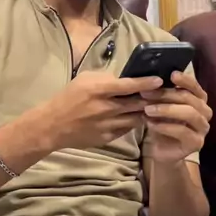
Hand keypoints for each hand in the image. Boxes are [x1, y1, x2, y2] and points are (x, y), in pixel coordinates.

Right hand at [44, 71, 162, 150]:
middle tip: (162, 93)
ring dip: (145, 112)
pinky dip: (133, 122)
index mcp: (99, 90)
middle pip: (137, 103)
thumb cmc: (68, 97)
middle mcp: (106, 108)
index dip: (146, 83)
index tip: (159, 81)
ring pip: (136, 118)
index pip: (129, 86)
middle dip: (151, 98)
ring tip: (152, 106)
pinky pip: (127, 129)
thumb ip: (106, 78)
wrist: (53, 125)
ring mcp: (108, 125)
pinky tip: (135, 117)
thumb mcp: (84, 79)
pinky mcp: (108, 137)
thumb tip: (124, 79)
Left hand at [140, 70, 211, 163]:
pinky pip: (182, 131)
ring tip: (147, 110)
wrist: (160, 151)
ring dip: (166, 110)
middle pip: (189, 98)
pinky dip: (164, 126)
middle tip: (146, 93)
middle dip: (166, 94)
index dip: (185, 80)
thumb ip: (162, 93)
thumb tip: (152, 78)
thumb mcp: (160, 105)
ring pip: (189, 113)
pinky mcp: (197, 143)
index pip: (195, 86)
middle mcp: (204, 112)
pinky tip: (150, 124)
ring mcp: (203, 129)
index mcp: (198, 100)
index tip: (171, 75)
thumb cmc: (161, 123)